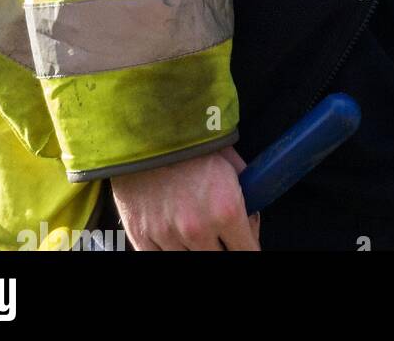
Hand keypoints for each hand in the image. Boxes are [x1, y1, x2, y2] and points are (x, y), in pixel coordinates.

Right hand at [109, 143, 261, 250]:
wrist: (147, 131)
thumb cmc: (192, 142)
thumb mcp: (231, 161)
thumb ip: (246, 193)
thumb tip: (252, 218)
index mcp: (226, 209)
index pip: (247, 251)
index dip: (248, 247)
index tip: (245, 244)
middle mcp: (199, 229)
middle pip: (220, 260)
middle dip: (224, 247)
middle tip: (221, 235)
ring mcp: (168, 237)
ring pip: (191, 262)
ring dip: (197, 249)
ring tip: (196, 231)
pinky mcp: (142, 238)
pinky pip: (159, 259)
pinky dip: (170, 251)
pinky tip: (175, 239)